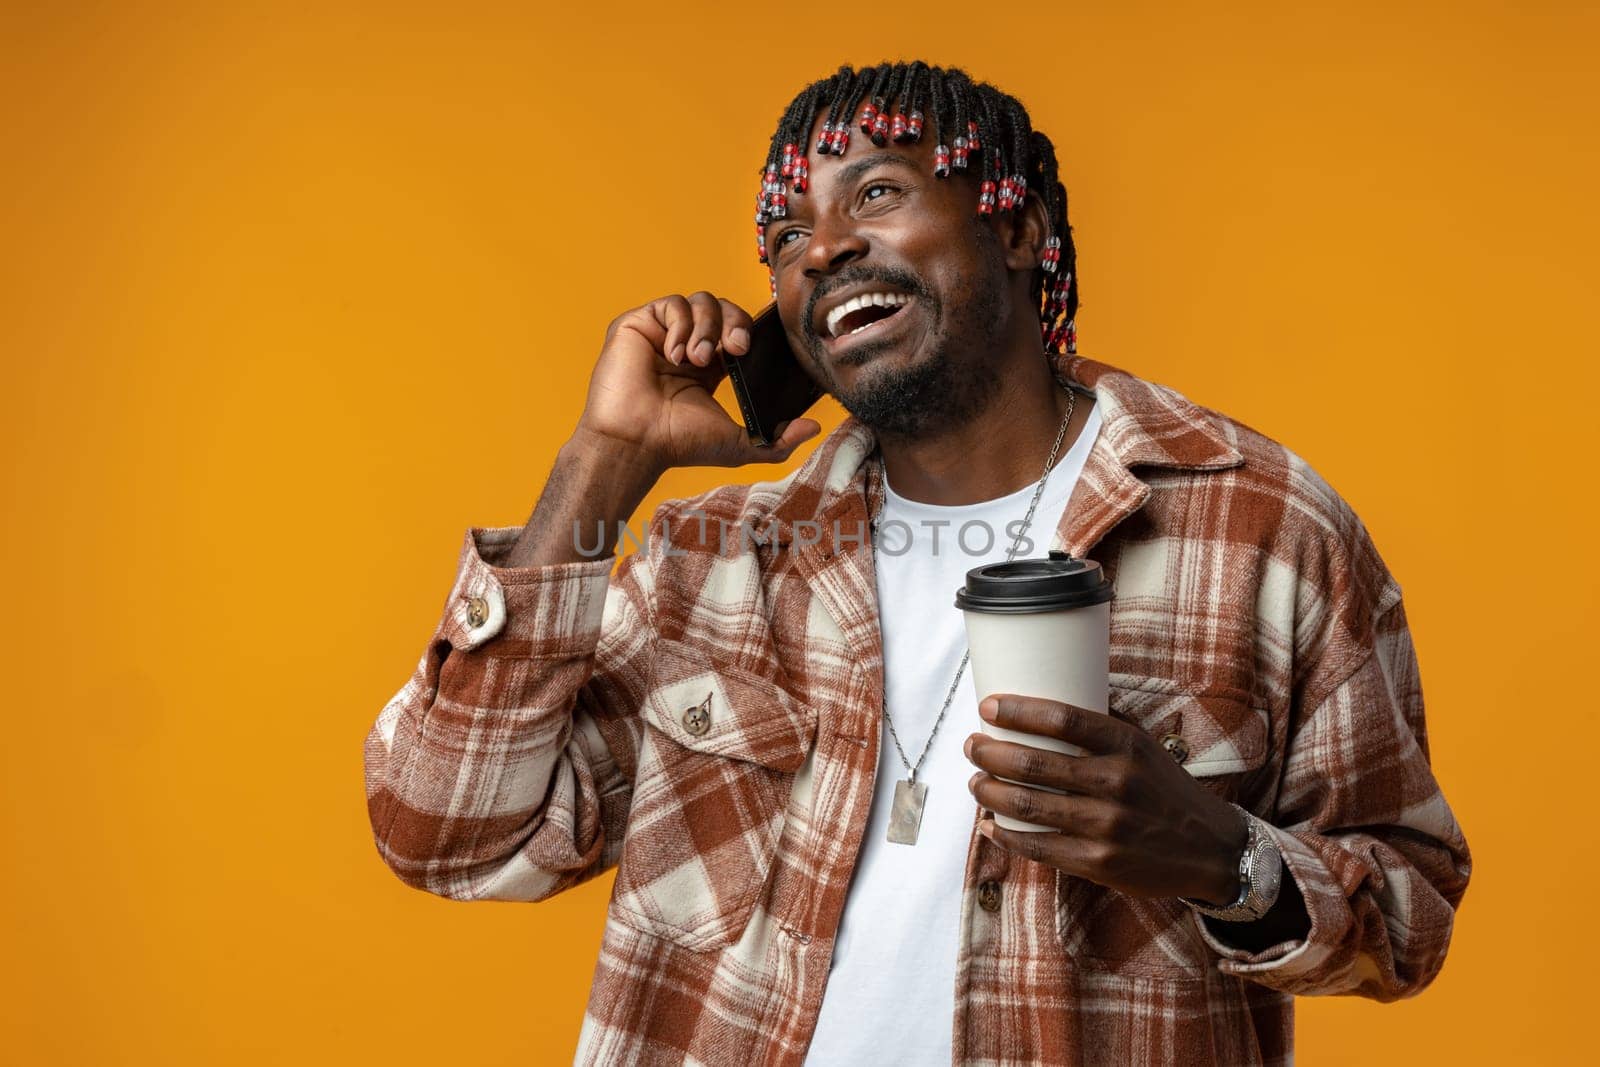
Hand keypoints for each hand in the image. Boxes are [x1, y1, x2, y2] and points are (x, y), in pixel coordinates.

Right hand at [576, 292, 821, 470]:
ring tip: (698, 359)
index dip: (747, 331)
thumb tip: (815, 427)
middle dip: (734, 323)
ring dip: (707, 327)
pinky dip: (680, 325)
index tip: (749, 350)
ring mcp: (661, 333)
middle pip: (722, 307)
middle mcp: (685, 345)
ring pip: (699, 301)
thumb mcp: (740, 444)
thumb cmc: (679, 445)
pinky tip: (675, 353)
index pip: (736, 329)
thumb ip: (778, 439)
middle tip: (735, 349)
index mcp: (708, 367)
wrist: (636, 442)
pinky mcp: (638, 325)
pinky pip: (670, 304)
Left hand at [965, 694, 1247, 903]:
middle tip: (972, 746)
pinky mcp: (1099, 863)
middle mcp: (1117, 782)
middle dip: (990, 753)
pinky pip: (1038, 848)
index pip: (1062, 718)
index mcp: (1127, 745)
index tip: (987, 706)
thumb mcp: (1145, 746)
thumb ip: (1104, 724)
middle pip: (1034, 763)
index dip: (1018, 710)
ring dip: (989, 792)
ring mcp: (1107, 826)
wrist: (1210, 849)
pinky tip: (988, 825)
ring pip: (1028, 806)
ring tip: (975, 781)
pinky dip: (1005, 836)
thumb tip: (1051, 695)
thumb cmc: (1165, 789)